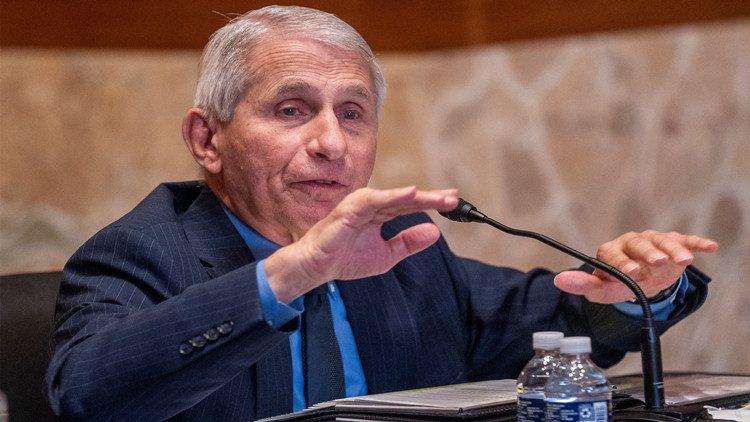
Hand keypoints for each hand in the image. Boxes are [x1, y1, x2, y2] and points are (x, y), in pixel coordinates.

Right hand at [265, 186, 457, 302]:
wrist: (317, 267)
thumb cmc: (345, 258)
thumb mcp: (386, 254)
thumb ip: (409, 242)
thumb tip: (435, 232)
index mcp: (381, 214)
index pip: (411, 206)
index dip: (432, 203)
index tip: (454, 203)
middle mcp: (373, 205)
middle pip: (407, 199)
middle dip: (431, 198)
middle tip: (454, 198)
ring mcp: (361, 205)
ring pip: (394, 197)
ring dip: (417, 196)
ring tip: (438, 197)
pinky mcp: (349, 209)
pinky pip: (374, 200)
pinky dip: (392, 196)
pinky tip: (410, 194)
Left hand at [553, 230, 717, 303]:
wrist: (642, 279)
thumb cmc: (620, 282)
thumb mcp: (603, 289)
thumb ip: (583, 285)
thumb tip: (559, 280)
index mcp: (612, 251)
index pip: (613, 254)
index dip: (622, 262)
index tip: (632, 272)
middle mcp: (631, 242)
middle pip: (639, 244)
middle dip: (648, 253)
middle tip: (657, 262)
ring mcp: (653, 241)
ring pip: (662, 240)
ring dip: (673, 249)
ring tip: (683, 260)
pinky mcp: (674, 242)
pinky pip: (685, 239)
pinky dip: (696, 242)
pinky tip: (709, 247)